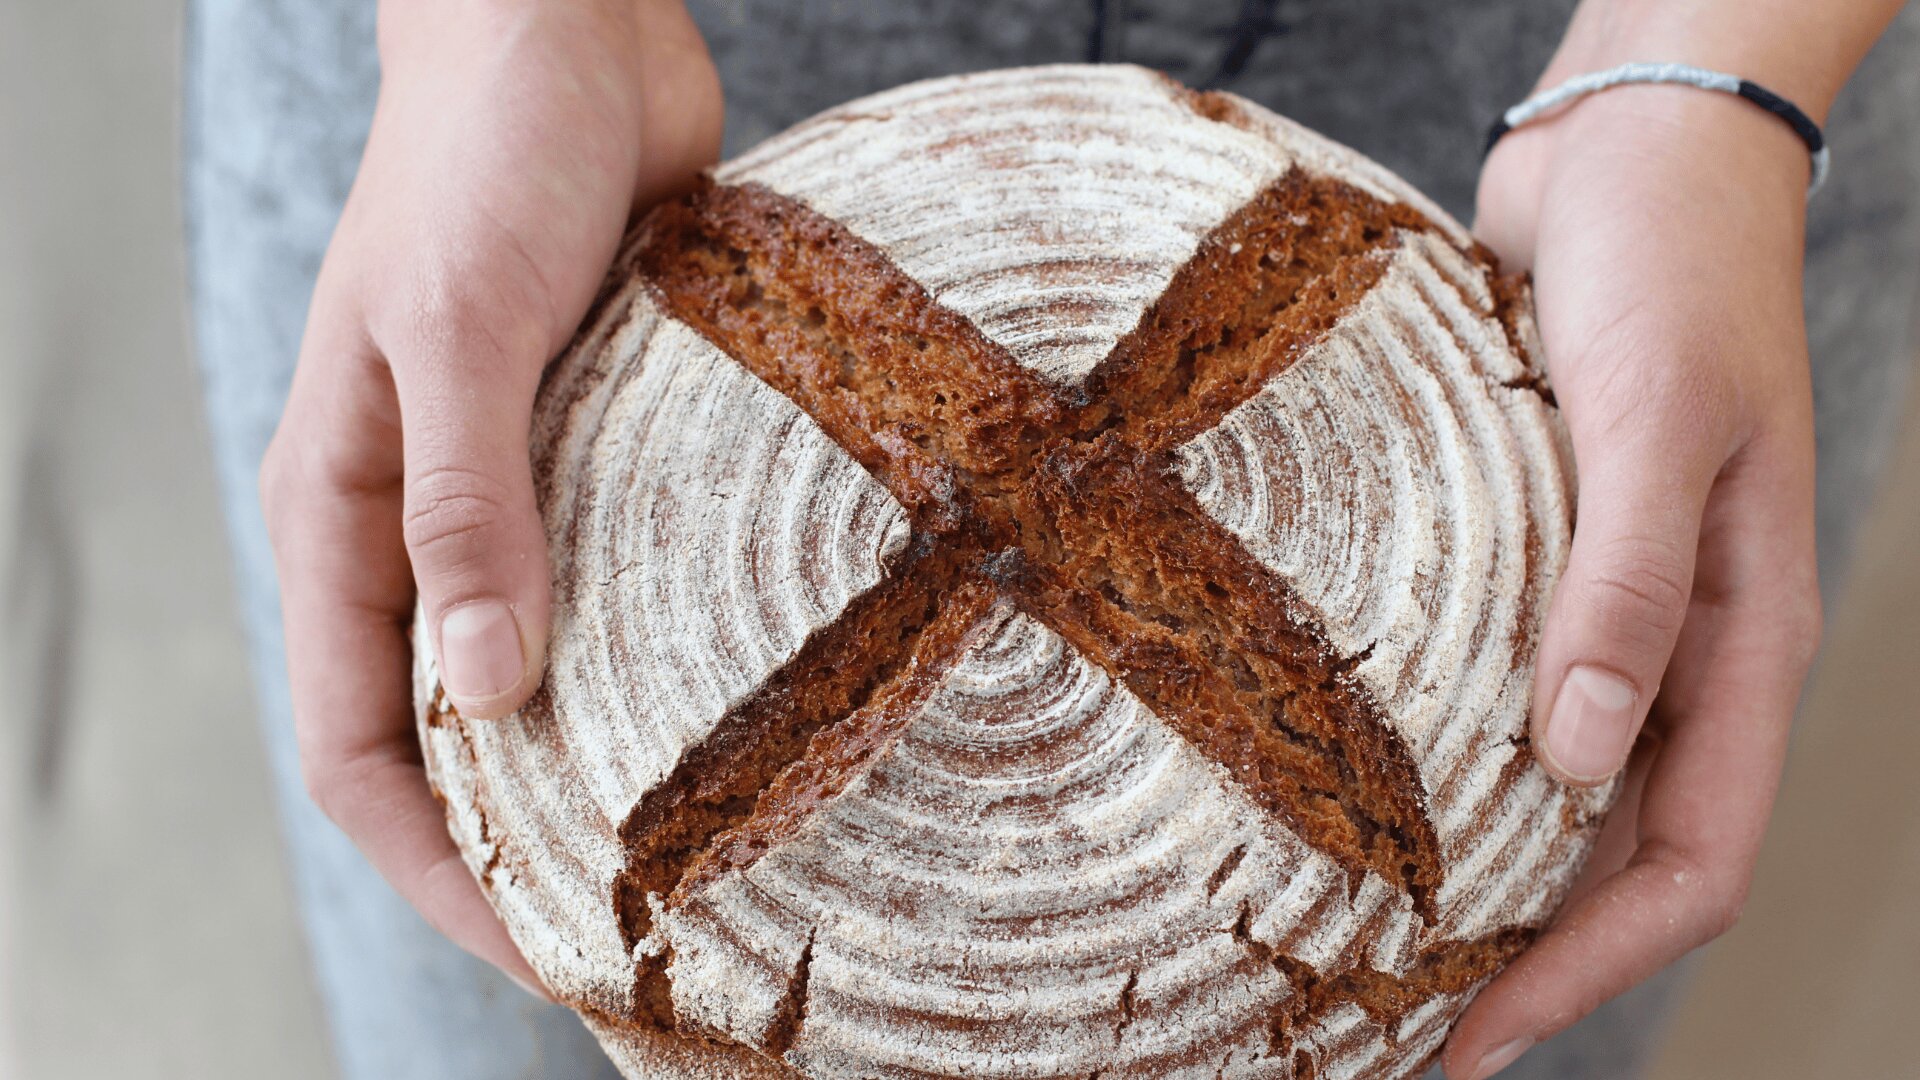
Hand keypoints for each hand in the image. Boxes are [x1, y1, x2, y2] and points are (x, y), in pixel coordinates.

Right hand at [260, 0, 720, 990]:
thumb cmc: (482, 154)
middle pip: (460, 733)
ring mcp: (526, 490)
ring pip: (553, 669)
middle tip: (649, 934)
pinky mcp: (613, 450)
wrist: (566, 31)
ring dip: (613, 762)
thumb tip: (487, 693)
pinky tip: (765, 698)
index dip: (434, 866)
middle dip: (529, 844)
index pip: (357, 743)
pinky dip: (677, 653)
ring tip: (717, 855)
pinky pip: (635, 582)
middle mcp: (428, 523)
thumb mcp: (455, 327)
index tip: (543, 950)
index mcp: (345, 510)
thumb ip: (467, 502)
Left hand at [1443, 66, 1822, 1079]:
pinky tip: (1347, 776)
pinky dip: (1435, 749)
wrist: (1632, 154)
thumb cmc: (1670, 269)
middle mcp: (1671, 646)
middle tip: (1389, 1017)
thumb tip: (1579, 758)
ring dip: (1469, 863)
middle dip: (1518, 949)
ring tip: (1356, 929)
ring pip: (1545, 782)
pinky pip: (1489, 684)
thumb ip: (1632, 590)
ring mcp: (1599, 604)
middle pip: (1606, 850)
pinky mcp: (1529, 555)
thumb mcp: (1661, 425)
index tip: (1476, 1039)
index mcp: (1741, 641)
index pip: (1684, 860)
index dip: (1590, 969)